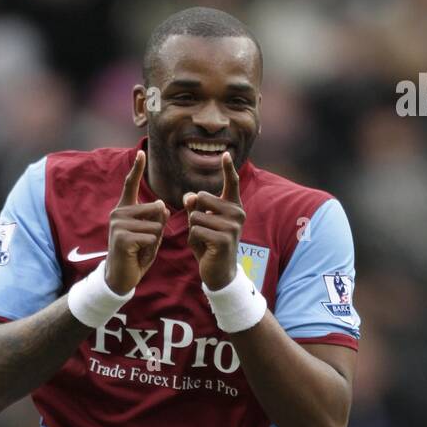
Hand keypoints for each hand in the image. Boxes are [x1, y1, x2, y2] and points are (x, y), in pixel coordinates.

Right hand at [105, 150, 169, 293]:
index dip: (136, 169)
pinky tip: (137, 255)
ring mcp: (118, 224)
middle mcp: (118, 212)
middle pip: (155, 210)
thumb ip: (157, 220)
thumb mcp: (151, 236)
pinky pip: (150, 237)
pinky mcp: (122, 237)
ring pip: (155, 226)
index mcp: (124, 209)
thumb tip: (162, 206)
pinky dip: (149, 249)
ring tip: (140, 250)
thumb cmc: (136, 255)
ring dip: (154, 241)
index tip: (141, 153)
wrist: (120, 278)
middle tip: (144, 244)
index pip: (130, 185)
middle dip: (158, 230)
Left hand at [184, 152, 245, 290]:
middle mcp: (237, 213)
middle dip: (194, 214)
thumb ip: (194, 207)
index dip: (228, 168)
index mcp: (234, 206)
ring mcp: (232, 226)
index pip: (232, 183)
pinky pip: (196, 230)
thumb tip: (190, 196)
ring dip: (193, 229)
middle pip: (201, 197)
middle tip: (204, 231)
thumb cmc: (209, 244)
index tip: (225, 153)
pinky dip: (194, 239)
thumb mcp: (200, 222)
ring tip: (204, 241)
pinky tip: (204, 249)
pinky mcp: (224, 239)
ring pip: (195, 216)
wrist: (219, 272)